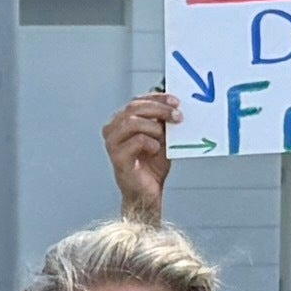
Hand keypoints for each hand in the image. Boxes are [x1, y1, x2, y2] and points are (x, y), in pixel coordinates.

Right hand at [103, 89, 180, 220]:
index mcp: (122, 121)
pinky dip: (151, 143)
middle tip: (177, 116)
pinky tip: (155, 150)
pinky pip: (136, 140)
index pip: (137, 101)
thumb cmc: (152, 166)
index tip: (175, 101)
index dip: (157, 98)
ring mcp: (112, 143)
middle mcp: (113, 130)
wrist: (148, 193)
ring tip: (163, 139)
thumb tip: (174, 105)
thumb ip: (163, 122)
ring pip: (132, 121)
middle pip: (134, 107)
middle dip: (159, 109)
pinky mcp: (117, 157)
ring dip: (154, 127)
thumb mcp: (161, 138)